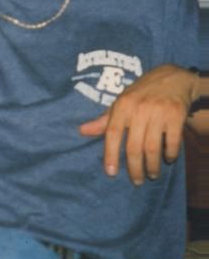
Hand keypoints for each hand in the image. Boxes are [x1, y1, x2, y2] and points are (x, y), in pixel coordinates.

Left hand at [79, 64, 197, 184]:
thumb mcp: (121, 103)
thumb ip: (104, 120)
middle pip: (134, 146)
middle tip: (137, 181)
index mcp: (122, 106)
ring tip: (152, 174)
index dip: (111, 155)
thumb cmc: (141, 94)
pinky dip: (170, 154)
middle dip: (135, 168)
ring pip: (152, 148)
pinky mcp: (176, 115)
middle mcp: (139, 109)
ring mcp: (158, 112)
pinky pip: (172, 142)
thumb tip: (81, 131)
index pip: (112, 134)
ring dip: (152, 166)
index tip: (111, 173)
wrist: (172, 78)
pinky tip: (168, 159)